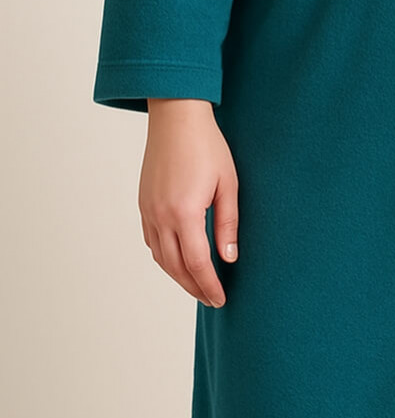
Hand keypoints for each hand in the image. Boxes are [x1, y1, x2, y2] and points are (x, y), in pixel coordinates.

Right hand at [139, 99, 239, 307]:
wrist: (176, 118)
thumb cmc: (208, 146)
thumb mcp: (227, 184)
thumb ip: (227, 223)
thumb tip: (228, 259)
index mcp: (185, 213)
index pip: (197, 263)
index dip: (209, 286)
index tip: (221, 299)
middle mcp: (161, 216)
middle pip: (176, 267)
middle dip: (194, 287)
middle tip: (212, 299)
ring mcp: (149, 210)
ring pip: (160, 257)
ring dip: (178, 276)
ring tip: (197, 285)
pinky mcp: (143, 203)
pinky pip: (151, 241)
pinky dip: (165, 257)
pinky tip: (178, 259)